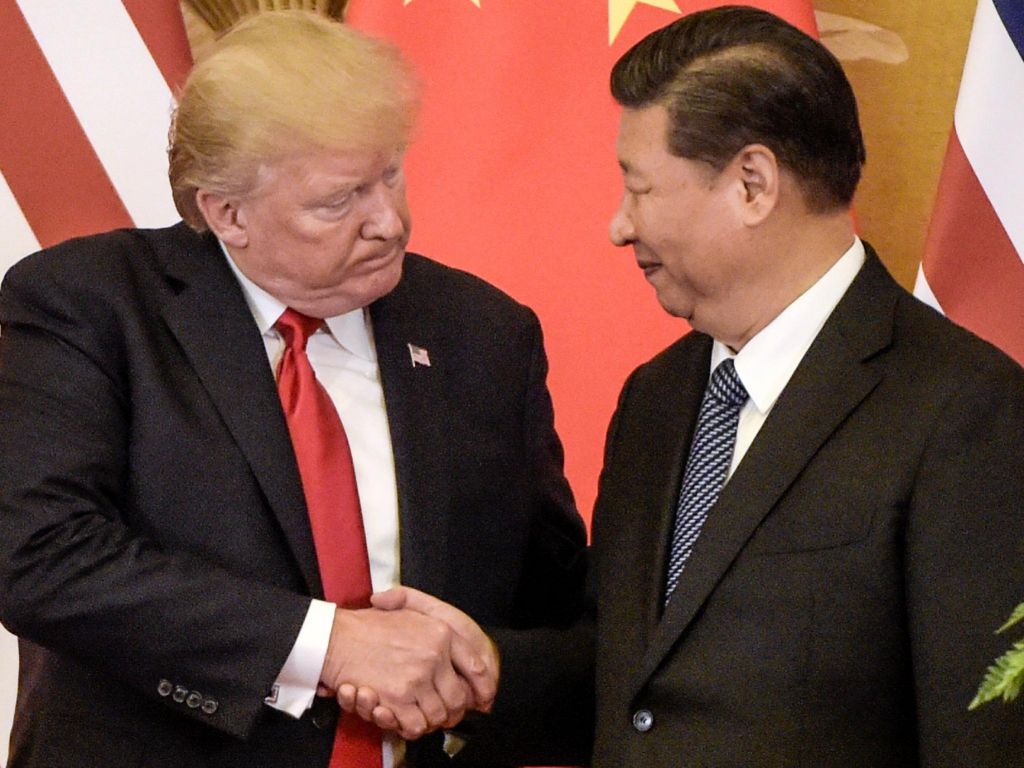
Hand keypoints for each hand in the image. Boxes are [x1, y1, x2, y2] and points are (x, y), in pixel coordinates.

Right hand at [337, 589, 499, 734]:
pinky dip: (410, 727)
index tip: (481, 697)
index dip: (482, 686)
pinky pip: (416, 725)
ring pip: (438, 715)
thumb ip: (438, 627)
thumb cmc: (370, 625)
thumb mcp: (412, 611)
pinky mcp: (398, 698)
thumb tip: (462, 652)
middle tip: (442, 714)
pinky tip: (402, 718)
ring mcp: (416, 677)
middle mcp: (434, 655)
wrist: (336, 638)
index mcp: (441, 632)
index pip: (476, 666)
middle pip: (459, 698)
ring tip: (418, 715)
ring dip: (429, 720)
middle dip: (452, 711)